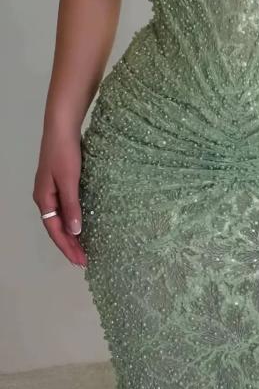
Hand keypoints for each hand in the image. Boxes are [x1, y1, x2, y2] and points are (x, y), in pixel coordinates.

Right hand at [32, 124, 87, 268]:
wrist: (62, 126)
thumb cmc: (65, 153)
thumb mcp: (70, 181)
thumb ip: (72, 206)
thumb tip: (74, 232)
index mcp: (43, 199)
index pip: (54, 230)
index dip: (67, 247)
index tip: (80, 262)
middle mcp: (45, 196)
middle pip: (56, 227)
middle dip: (69, 244)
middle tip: (85, 260)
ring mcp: (52, 188)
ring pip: (60, 217)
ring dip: (71, 233)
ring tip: (84, 247)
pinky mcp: (61, 180)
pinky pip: (65, 207)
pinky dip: (73, 218)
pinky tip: (82, 222)